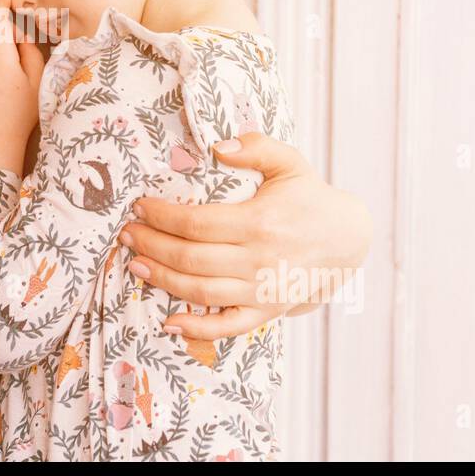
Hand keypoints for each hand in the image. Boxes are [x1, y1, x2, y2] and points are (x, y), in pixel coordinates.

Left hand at [120, 132, 372, 338]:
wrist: (348, 239)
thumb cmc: (309, 197)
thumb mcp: (289, 163)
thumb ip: (256, 148)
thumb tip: (218, 147)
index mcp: (260, 223)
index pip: (196, 223)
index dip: (161, 216)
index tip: (139, 206)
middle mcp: (259, 260)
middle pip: (190, 258)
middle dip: (151, 245)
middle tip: (126, 234)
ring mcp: (262, 291)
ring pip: (200, 291)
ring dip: (162, 279)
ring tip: (135, 263)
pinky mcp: (267, 311)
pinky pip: (227, 327)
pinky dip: (197, 329)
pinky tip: (168, 322)